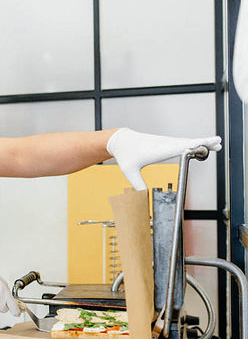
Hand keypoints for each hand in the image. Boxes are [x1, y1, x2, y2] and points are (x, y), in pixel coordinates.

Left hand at [107, 128, 221, 190]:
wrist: (121, 141)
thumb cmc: (125, 154)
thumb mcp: (129, 171)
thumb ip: (137, 184)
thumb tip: (143, 197)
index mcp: (158, 150)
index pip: (180, 147)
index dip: (194, 146)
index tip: (206, 144)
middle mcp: (164, 144)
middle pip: (187, 143)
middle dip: (203, 143)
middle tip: (218, 144)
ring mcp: (166, 142)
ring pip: (187, 142)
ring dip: (202, 142)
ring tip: (217, 144)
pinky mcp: (165, 143)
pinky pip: (183, 142)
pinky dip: (194, 142)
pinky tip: (202, 144)